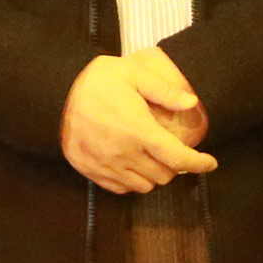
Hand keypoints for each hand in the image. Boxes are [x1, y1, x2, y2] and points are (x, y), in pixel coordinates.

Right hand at [60, 53, 216, 195]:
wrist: (53, 94)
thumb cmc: (94, 81)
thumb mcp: (132, 73)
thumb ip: (163, 90)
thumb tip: (191, 101)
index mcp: (140, 131)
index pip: (179, 158)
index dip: (199, 164)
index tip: (210, 163)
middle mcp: (125, 154)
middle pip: (164, 175)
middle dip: (174, 165)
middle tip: (169, 149)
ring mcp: (107, 165)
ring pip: (144, 186)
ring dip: (153, 175)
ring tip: (149, 157)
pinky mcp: (91, 171)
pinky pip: (120, 188)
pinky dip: (131, 181)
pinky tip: (129, 163)